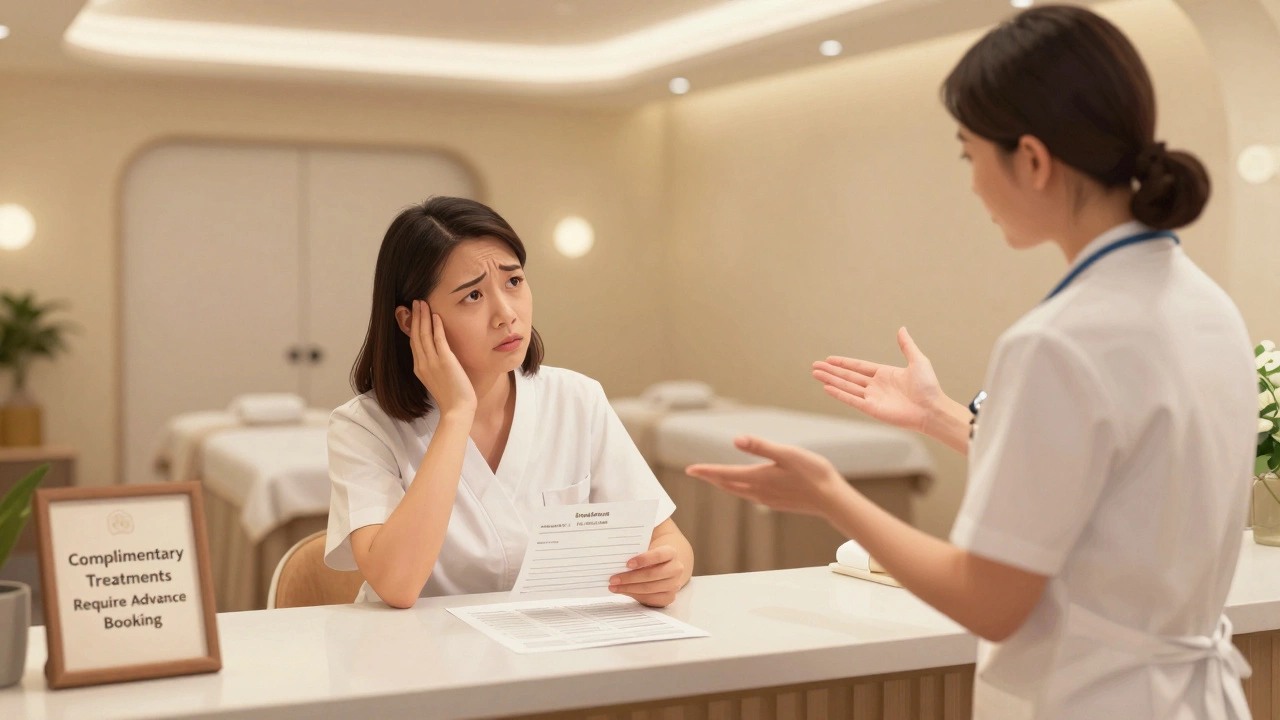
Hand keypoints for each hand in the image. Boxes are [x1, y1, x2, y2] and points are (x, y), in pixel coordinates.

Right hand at [408, 300, 475, 416]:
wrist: (457, 409)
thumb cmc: (452, 397)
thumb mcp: (437, 379)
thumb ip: (434, 366)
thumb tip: (438, 355)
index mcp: (419, 368)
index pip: (414, 343)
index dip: (413, 327)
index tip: (414, 314)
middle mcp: (422, 364)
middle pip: (416, 335)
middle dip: (416, 317)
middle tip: (416, 302)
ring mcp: (432, 362)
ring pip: (424, 334)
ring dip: (423, 316)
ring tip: (422, 302)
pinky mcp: (444, 361)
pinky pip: (438, 339)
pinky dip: (436, 326)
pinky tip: (436, 315)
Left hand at [610, 545, 684, 607]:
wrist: (664, 568)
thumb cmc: (650, 558)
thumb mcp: (646, 550)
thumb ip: (636, 552)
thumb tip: (616, 558)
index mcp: (671, 553)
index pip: (659, 555)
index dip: (643, 559)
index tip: (627, 564)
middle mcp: (676, 568)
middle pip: (652, 574)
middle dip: (630, 578)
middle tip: (613, 579)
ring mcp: (674, 584)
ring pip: (649, 588)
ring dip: (629, 588)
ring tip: (614, 587)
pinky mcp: (669, 597)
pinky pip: (650, 598)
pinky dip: (635, 595)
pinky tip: (624, 591)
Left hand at [685, 436, 845, 517]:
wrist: (832, 500)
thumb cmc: (813, 473)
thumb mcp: (787, 453)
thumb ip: (761, 446)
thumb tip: (735, 439)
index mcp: (758, 478)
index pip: (725, 474)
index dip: (706, 471)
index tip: (690, 470)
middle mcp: (759, 492)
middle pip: (728, 485)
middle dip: (712, 478)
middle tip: (697, 473)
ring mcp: (768, 500)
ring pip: (739, 492)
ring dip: (725, 484)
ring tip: (716, 478)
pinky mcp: (777, 503)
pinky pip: (752, 496)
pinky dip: (741, 489)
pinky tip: (746, 487)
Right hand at [812, 327, 944, 433]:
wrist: (932, 409)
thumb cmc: (928, 386)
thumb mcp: (918, 361)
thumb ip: (906, 346)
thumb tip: (901, 329)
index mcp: (885, 374)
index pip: (859, 367)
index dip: (844, 363)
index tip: (830, 359)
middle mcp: (876, 386)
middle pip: (848, 376)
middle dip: (831, 371)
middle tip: (815, 366)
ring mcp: (873, 398)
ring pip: (846, 386)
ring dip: (831, 380)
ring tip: (815, 374)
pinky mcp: (872, 409)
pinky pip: (851, 399)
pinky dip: (839, 394)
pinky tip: (827, 387)